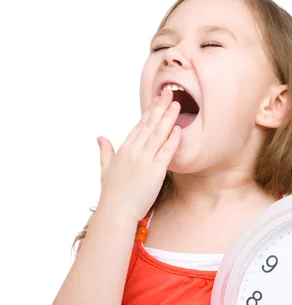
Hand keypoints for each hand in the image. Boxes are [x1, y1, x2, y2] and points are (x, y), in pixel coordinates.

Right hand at [97, 88, 181, 222]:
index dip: (150, 111)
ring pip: (158, 134)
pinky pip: (166, 152)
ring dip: (168, 118)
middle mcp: (134, 151)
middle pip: (150, 124)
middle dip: (160, 107)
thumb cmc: (112, 194)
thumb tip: (100, 138)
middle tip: (170, 93)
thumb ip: (105, 152)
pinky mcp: (155, 171)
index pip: (140, 125)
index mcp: (124, 149)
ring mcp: (144, 160)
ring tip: (177, 105)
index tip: (158, 99)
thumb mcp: (105, 169)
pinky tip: (179, 128)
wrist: (116, 211)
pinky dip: (172, 140)